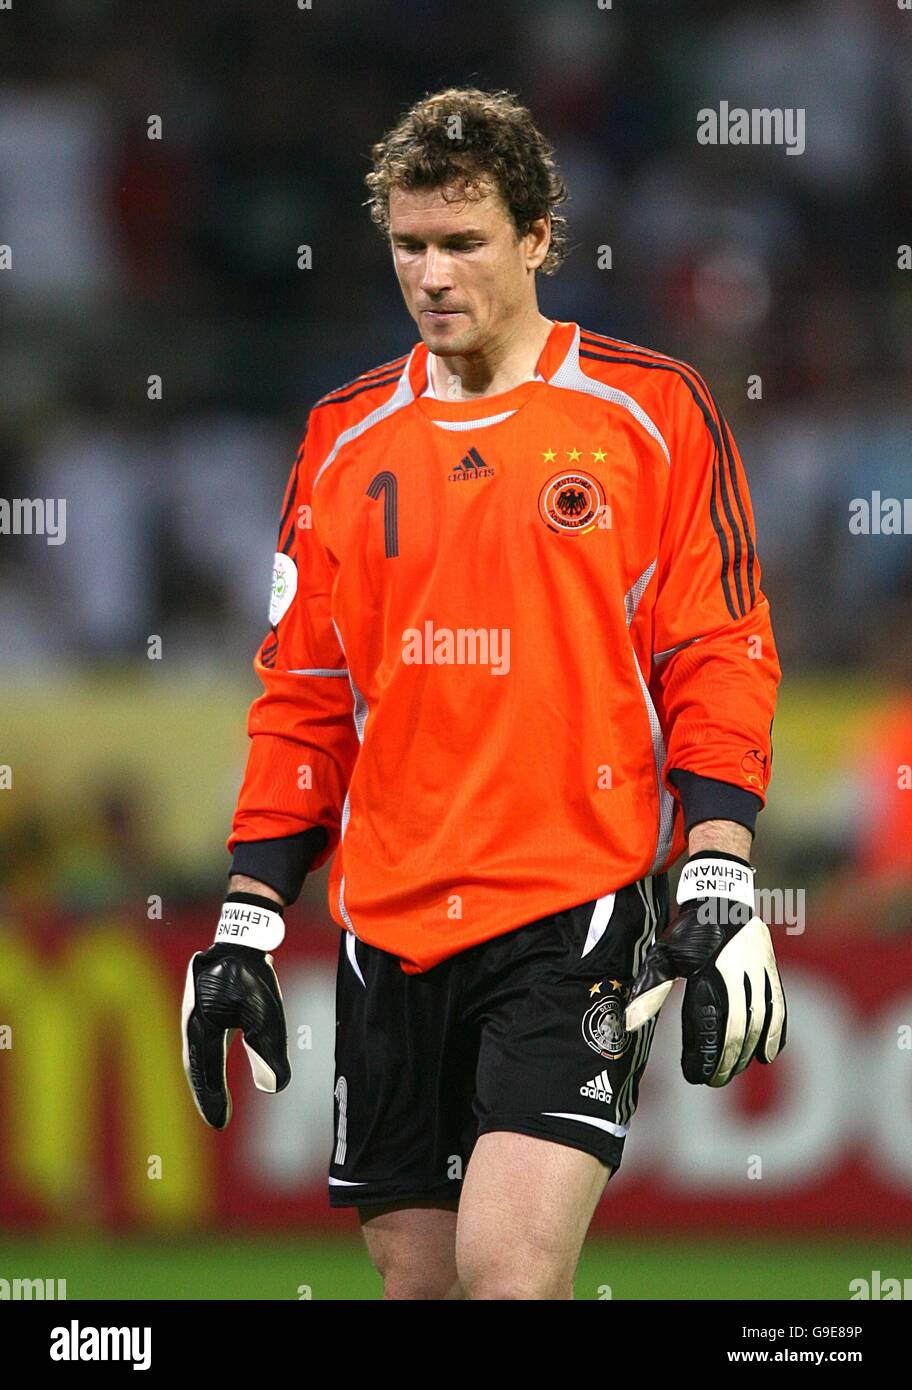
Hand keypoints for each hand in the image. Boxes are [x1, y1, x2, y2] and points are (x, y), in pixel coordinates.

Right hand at [181, 895, 290, 1127]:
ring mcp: (194, 1013)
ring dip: (204, 1077)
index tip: (220, 1123)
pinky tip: (213, 1065)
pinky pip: (201, 1040)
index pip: (205, 1074)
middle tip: (216, 1118)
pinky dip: (206, 1059)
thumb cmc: (252, 975)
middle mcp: (192, 1023)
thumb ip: (268, 1052)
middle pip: (196, 1068)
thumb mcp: (265, 1015)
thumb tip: (273, 1088)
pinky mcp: (202, 1005)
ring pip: (196, 1054)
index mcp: (201, 1028)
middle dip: (206, 1093)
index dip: (212, 1100)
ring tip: (213, 1098)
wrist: (241, 939)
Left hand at [624, 853, 786, 1085]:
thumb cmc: (689, 931)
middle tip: (716, 1081)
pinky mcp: (771, 973)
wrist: (722, 898)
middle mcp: (736, 978)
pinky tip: (768, 1055)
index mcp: (708, 976)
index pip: (709, 1027)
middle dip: (727, 1060)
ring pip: (759, 1024)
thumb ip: (649, 991)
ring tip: (736, 1069)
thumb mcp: (664, 957)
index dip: (704, 1056)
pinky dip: (776, 1035)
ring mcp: (758, 976)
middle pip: (736, 1031)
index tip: (697, 1076)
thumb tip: (628, 1023)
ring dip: (748, 1052)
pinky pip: (778, 1009)